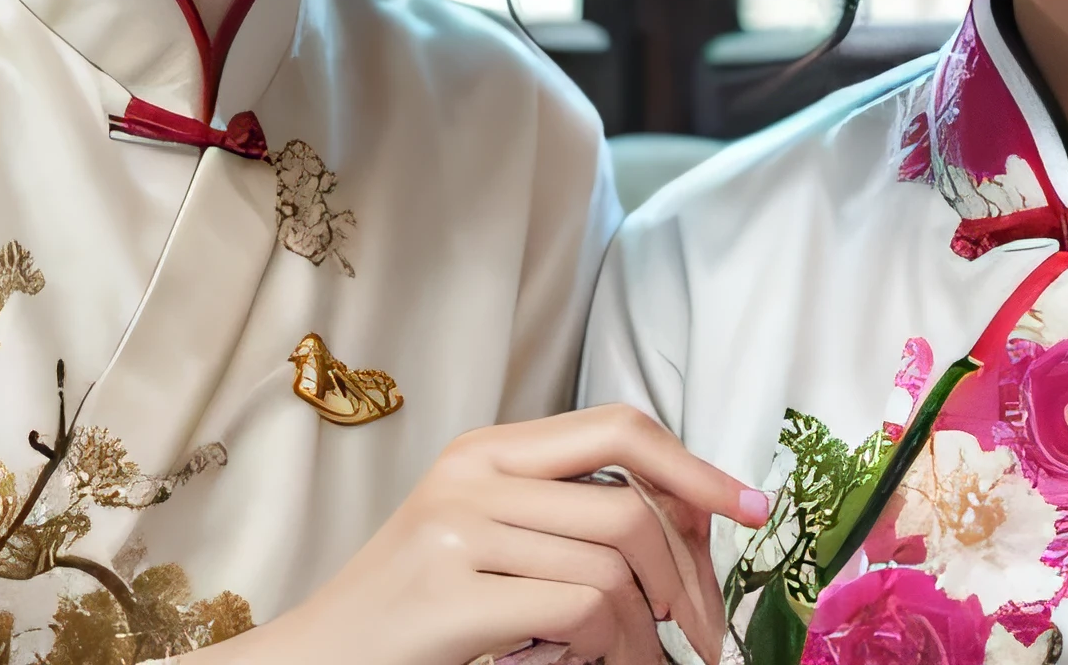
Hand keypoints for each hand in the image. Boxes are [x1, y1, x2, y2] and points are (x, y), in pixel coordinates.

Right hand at [228, 404, 763, 664]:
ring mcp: (456, 529)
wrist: (315, 661)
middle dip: (691, 577)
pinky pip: (581, 611)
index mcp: (487, 449)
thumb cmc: (416, 617)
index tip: (752, 508)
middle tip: (706, 635)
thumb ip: (568, 518)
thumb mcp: (489, 542)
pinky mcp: (450, 592)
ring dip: (647, 633)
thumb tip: (693, 525)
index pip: (620, 427)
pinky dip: (614, 650)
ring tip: (639, 662)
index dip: (696, 467)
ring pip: (615, 567)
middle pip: (632, 504)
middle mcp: (472, 473)